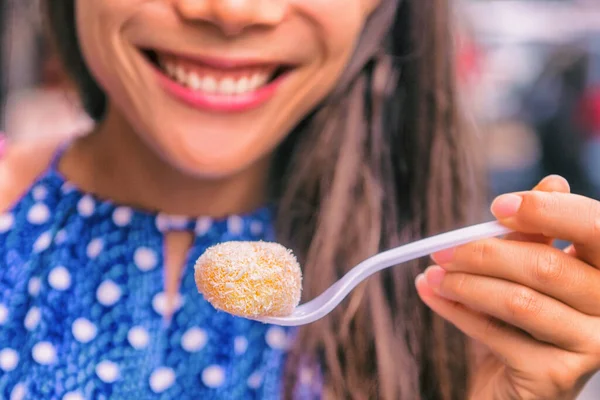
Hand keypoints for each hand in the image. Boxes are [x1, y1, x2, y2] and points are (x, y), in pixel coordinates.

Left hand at [416, 175, 599, 399]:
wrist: (513, 385)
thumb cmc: (522, 319)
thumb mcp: (529, 270)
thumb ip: (537, 233)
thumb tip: (553, 182)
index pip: (596, 228)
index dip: (548, 211)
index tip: (497, 206)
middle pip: (544, 266)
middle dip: (483, 253)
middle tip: (442, 250)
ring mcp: (590, 345)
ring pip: (518, 300)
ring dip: (464, 284)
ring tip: (432, 276)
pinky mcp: (556, 375)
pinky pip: (497, 334)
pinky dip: (457, 312)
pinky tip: (432, 297)